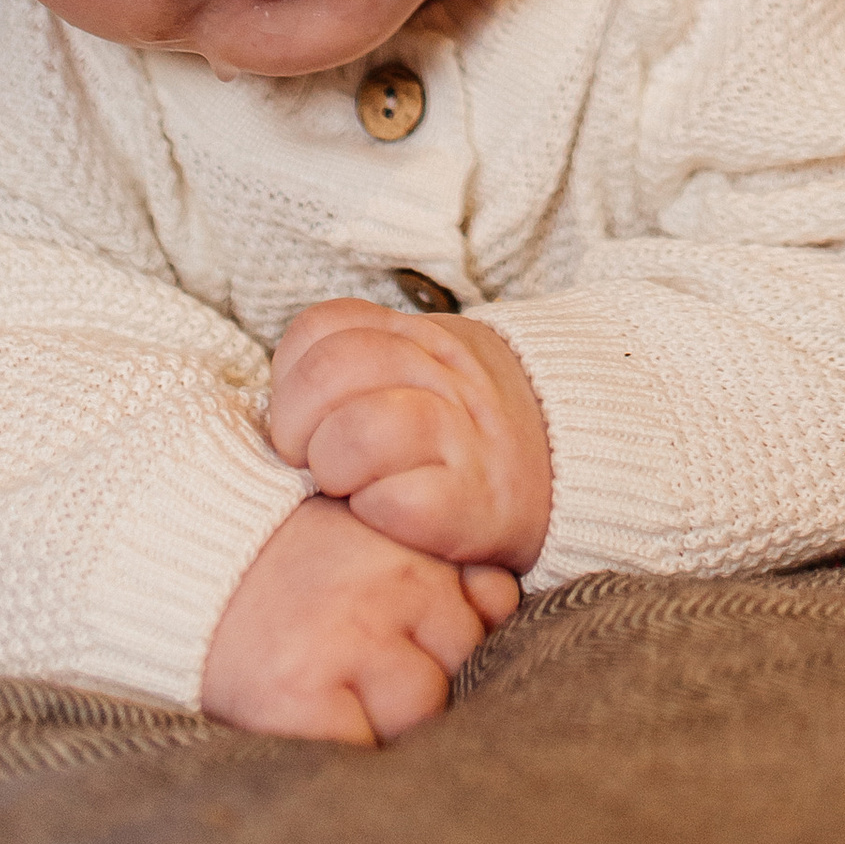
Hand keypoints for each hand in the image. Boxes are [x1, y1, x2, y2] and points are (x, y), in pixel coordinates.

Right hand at [200, 495, 519, 744]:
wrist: (176, 552)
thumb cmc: (281, 556)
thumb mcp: (368, 533)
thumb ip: (441, 566)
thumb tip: (498, 603)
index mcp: (409, 544)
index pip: (488, 605)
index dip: (456, 632)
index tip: (414, 637)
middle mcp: (390, 587)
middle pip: (460, 661)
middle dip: (426, 675)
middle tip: (364, 668)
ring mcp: (347, 640)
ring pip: (420, 709)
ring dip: (387, 716)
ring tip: (335, 693)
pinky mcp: (298, 695)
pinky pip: (359, 749)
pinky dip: (344, 747)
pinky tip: (314, 720)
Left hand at [266, 300, 552, 572]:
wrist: (572, 469)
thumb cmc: (465, 432)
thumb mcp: (420, 373)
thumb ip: (355, 369)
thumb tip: (272, 409)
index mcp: (418, 338)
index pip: (321, 328)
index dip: (290, 376)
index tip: (300, 418)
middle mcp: (442, 375)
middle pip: (332, 371)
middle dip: (296, 423)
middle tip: (310, 460)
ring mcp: (462, 436)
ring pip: (360, 429)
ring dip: (334, 466)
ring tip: (347, 487)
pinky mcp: (476, 504)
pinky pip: (400, 500)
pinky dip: (377, 510)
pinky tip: (384, 515)